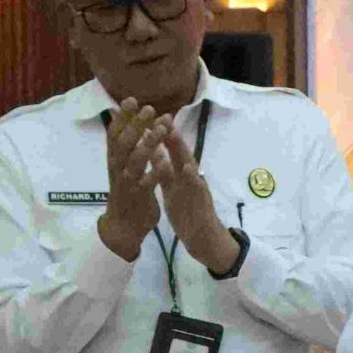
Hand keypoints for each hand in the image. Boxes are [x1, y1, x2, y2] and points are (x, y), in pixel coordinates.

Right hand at [97, 101, 172, 261]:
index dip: (122, 117)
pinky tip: (165, 160)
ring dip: (148, 143)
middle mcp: (117, 169)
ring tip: (161, 128)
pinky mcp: (138, 197)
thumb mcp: (122, 168)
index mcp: (114, 160)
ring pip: (135, 160)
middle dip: (136, 124)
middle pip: (124, 142)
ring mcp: (127, 183)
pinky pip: (147, 183)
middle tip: (149, 108)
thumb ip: (126, 148)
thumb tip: (126, 124)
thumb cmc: (126, 193)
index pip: (115, 134)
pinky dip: (155, 171)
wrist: (123, 227)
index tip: (130, 100)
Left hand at [154, 128, 239, 274]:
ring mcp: (196, 187)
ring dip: (182, 150)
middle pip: (180, 152)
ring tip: (174, 133)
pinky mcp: (202, 201)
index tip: (149, 119)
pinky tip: (186, 168)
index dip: (160, 135)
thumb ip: (164, 170)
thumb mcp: (171, 188)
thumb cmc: (186, 212)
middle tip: (162, 116)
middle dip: (171, 135)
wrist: (202, 237)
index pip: (169, 151)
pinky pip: (196, 189)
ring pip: (189, 165)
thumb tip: (154, 151)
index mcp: (179, 174)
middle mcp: (189, 177)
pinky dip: (192, 177)